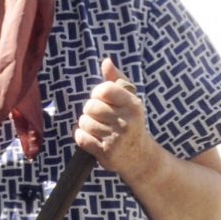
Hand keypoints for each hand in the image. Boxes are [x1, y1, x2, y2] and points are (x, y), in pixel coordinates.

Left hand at [75, 57, 158, 172]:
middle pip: (90, 106)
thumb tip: (106, 62)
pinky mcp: (106, 152)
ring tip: (97, 129)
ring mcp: (116, 138)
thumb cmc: (130, 123)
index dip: (97, 94)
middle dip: (90, 111)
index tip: (101, 100)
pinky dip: (81, 137)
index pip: (104, 90)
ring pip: (84, 122)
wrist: (140, 157)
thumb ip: (116, 80)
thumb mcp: (129, 101)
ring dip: (86, 125)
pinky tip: (91, 138)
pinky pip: (81, 137)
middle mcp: (126, 121)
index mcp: (133, 105)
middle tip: (99, 117)